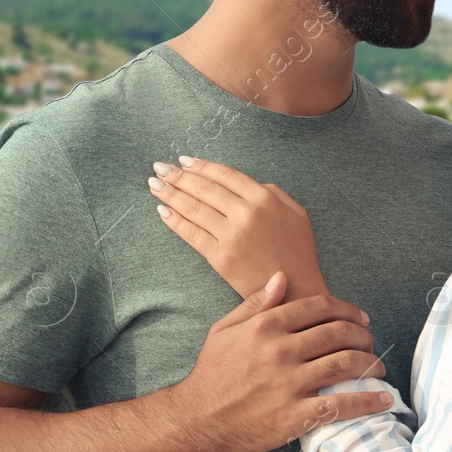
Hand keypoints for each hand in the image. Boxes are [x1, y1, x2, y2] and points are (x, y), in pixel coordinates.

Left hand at [150, 155, 328, 300]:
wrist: (295, 291)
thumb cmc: (297, 252)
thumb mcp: (296, 213)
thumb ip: (273, 193)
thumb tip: (247, 185)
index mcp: (265, 198)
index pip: (225, 175)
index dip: (202, 165)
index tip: (184, 160)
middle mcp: (246, 213)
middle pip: (204, 188)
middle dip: (178, 176)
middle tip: (160, 168)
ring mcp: (231, 235)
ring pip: (194, 208)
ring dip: (170, 194)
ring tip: (154, 185)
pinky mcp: (220, 257)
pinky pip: (191, 234)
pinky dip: (175, 221)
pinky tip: (162, 211)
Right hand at [165, 272, 389, 451]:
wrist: (194, 419)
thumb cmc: (211, 373)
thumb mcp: (225, 330)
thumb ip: (256, 303)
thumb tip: (282, 277)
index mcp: (266, 326)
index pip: (320, 307)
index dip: (347, 309)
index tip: (360, 318)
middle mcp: (281, 350)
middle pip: (339, 333)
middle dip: (363, 335)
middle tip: (371, 342)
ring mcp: (289, 383)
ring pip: (345, 363)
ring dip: (371, 363)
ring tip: (379, 367)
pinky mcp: (294, 415)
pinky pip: (340, 405)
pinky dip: (368, 401)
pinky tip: (384, 400)